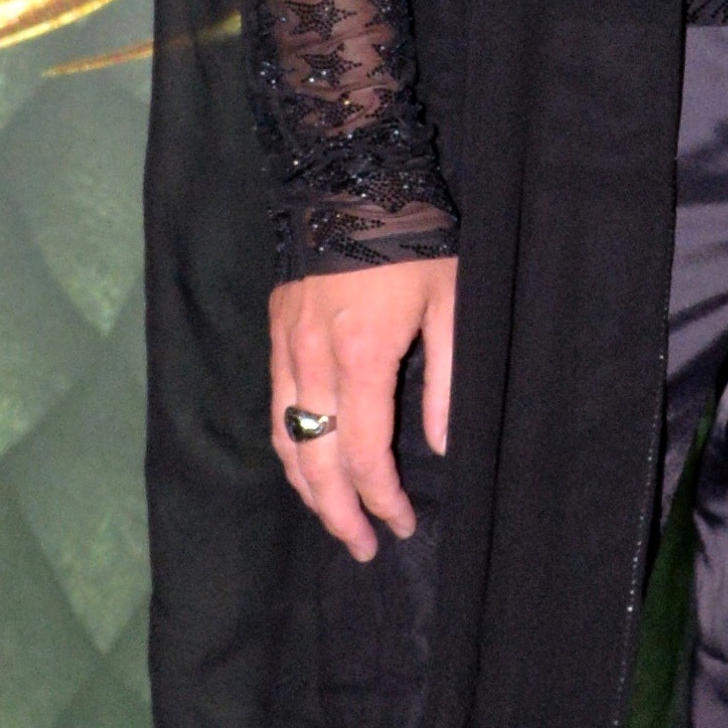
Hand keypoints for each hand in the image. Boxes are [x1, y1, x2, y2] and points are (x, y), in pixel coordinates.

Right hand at [271, 255, 455, 557]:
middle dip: (338, 512)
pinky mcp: (275, 331)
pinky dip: (289, 447)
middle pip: (315, 460)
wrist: (351, 180)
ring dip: (307, 488)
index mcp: (362, 356)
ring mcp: (286, 346)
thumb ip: (445, 383)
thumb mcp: (452, 306)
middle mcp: (313, 359)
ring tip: (334, 517)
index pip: (364, 453)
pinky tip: (307, 464)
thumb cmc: (415, 241)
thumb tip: (440, 447)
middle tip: (364, 547)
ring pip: (285, 438)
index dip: (381, 498)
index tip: (401, 525)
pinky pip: (275, 407)